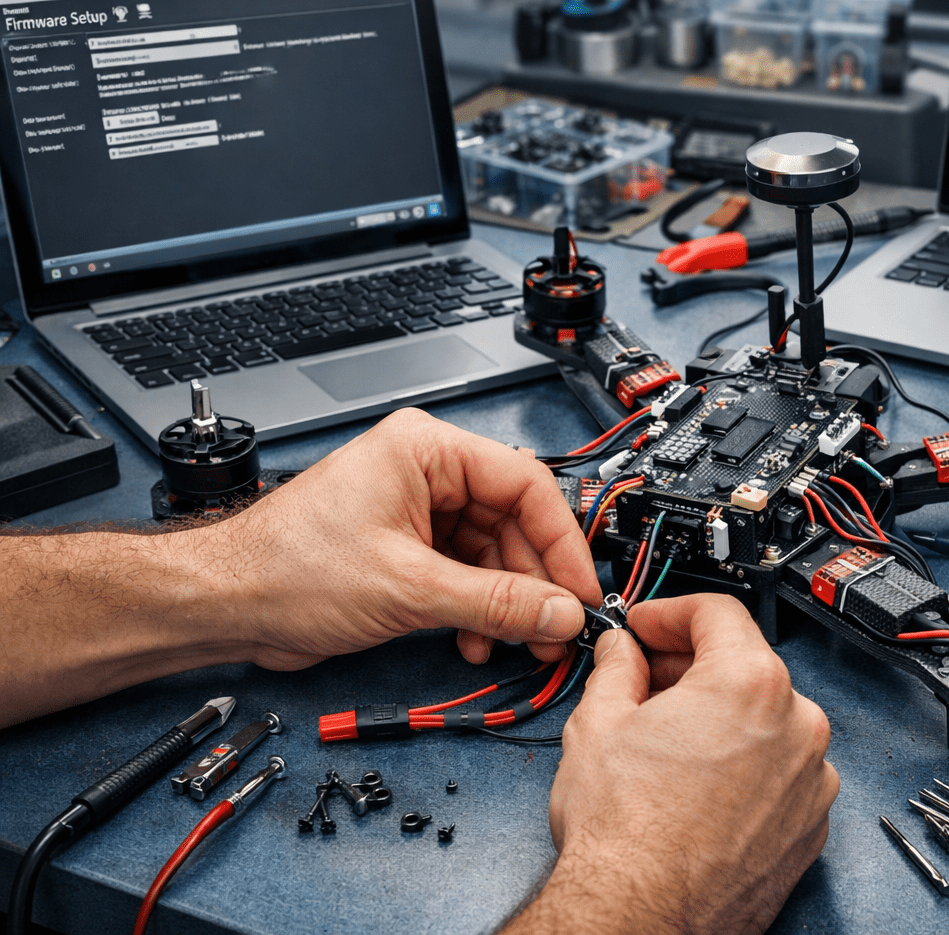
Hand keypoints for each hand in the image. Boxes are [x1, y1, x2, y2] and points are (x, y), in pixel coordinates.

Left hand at [197, 408, 601, 668]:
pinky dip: (478, 611)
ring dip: (508, 605)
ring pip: (495, 556)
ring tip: (520, 644)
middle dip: (536, 583)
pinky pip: (467, 576)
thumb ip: (496, 603)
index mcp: (427, 449)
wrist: (224, 606)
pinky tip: (477, 641)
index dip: (561, 541)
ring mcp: (418, 512)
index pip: (526, 484)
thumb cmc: (284, 568)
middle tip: (558, 628)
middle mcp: (427, 473)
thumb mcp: (408, 589)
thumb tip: (558, 612)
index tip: (579, 589)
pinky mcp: (408, 550)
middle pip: (515, 523)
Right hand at [509, 594, 837, 934]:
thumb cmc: (625, 838)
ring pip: (766, 722)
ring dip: (722, 720)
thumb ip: (616, 670)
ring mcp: (811, 780)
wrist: (641, 919)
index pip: (718, 614)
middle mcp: (798, 726)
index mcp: (751, 684)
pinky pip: (780, 773)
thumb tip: (621, 653)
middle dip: (692, 668)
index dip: (671, 613)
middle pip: (745, 667)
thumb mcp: (599, 725)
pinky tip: (699, 786)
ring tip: (667, 744)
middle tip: (644, 682)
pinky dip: (746, 768)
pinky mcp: (811, 826)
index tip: (647, 627)